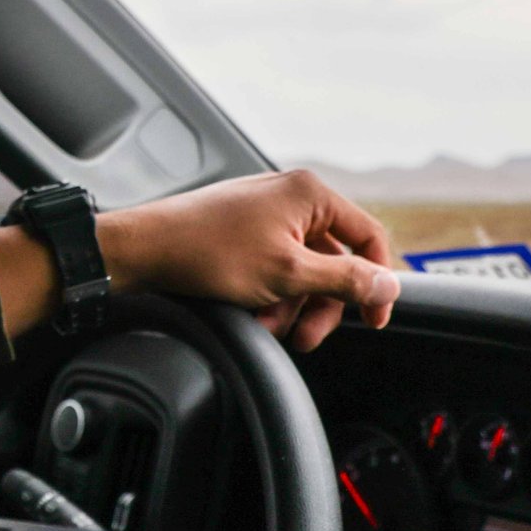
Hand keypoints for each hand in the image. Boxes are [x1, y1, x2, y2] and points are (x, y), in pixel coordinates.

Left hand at [0, 170, 399, 351]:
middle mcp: (291, 197)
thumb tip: (389, 285)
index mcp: (310, 194)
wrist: (141, 250)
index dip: (376, 281)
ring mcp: (265, 215)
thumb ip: (345, 280)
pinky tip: (252, 316)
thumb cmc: (208, 252)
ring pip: (301, 271)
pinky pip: (273, 269)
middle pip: (333, 261)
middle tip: (306, 337)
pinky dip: (268, 296)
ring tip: (269, 328)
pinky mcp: (242, 233)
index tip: (373, 319)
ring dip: (291, 306)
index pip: (368, 237)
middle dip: (320, 305)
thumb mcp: (287, 275)